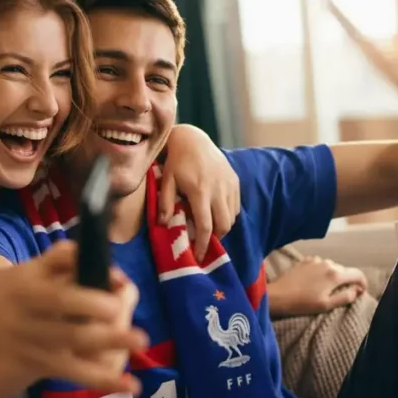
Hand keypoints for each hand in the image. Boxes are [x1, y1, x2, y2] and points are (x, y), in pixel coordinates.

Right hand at [0, 241, 145, 394]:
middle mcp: (30, 325)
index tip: (119, 297)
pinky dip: (102, 381)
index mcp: (27, 292)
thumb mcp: (35, 264)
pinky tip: (130, 386)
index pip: (59, 299)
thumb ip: (70, 259)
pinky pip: (75, 376)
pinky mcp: (41, 367)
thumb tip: (113, 274)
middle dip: (107, 337)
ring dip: (108, 365)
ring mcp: (34, 350)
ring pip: (73, 361)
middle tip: (139, 336)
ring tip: (139, 358)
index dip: (88, 301)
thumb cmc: (18, 283)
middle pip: (70, 334)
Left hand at [160, 124, 240, 255]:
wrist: (193, 140)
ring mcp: (229, 185)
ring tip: (208, 229)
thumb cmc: (176, 162)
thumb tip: (163, 224)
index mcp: (200, 191)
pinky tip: (215, 214)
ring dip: (221, 227)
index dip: (203, 244)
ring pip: (232, 217)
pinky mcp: (235, 181)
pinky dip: (227, 215)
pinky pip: (235, 206)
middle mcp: (218, 189)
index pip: (206, 225)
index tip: (199, 257)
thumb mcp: (166, 181)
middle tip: (204, 244)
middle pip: (224, 225)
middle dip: (215, 239)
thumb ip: (165, 202)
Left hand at [267, 256, 367, 316]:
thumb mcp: (326, 305)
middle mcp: (328, 263)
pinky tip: (315, 281)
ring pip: (333, 267)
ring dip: (334, 276)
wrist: (277, 295)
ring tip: (326, 289)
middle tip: (342, 294)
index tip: (360, 293)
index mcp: (335, 275)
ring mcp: (316, 260)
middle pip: (345, 271)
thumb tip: (357, 291)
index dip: (363, 284)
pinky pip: (321, 265)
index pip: (358, 274)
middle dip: (347, 281)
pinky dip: (322, 272)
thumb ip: (345, 297)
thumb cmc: (302, 303)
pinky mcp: (305, 260)